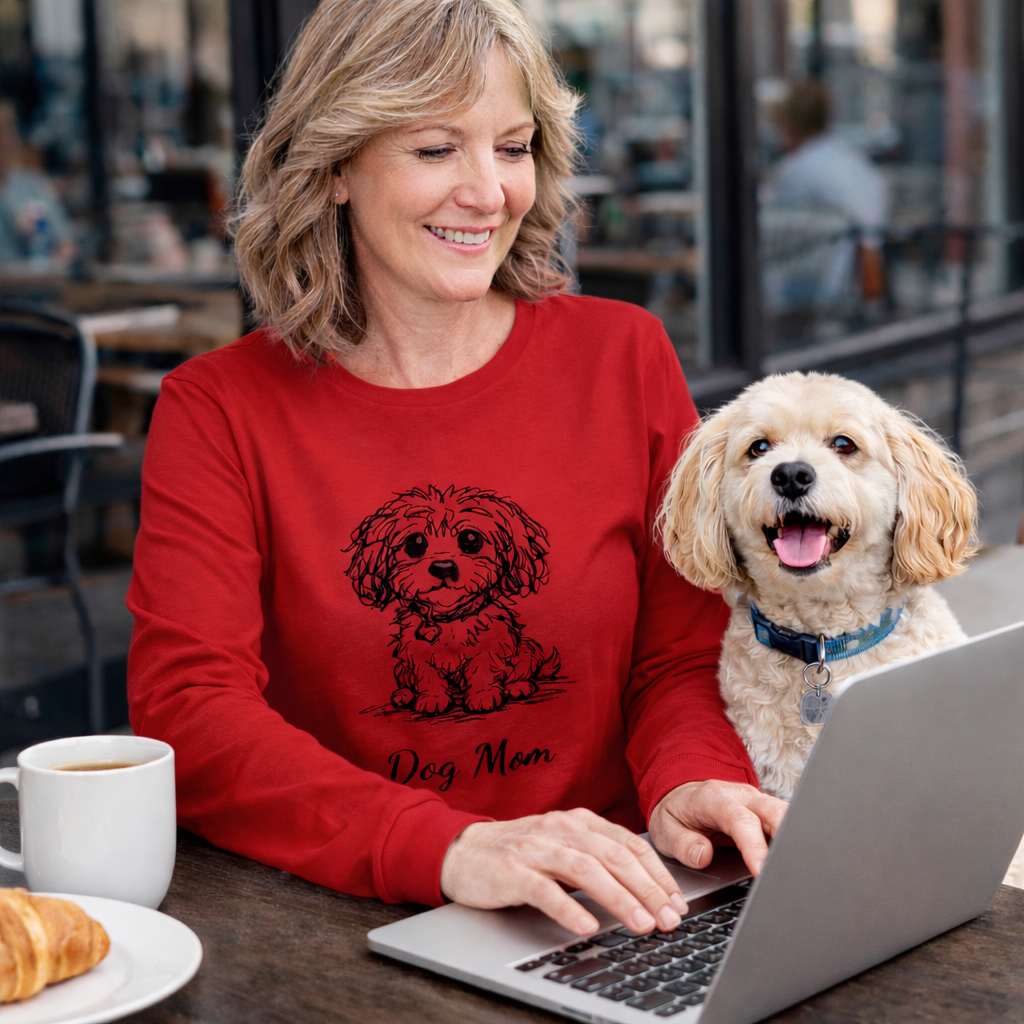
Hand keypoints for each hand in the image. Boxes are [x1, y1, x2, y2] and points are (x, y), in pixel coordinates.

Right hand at [440, 809, 689, 936]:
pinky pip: (544, 889)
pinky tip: (587, 926)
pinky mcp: (512, 870)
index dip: (657, 873)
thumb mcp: (563, 846)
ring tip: (641, 925)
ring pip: (586, 870)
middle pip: (614, 856)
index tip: (677, 901)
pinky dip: (568, 908)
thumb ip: (597, 857)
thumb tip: (646, 886)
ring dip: (618, 899)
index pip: (629, 844)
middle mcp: (561, 829)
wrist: (463, 851)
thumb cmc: (520, 853)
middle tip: (668, 919)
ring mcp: (536, 848)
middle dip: (647, 889)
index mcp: (579, 821)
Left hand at [648, 780, 787, 876]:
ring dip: (794, 838)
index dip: (753, 846)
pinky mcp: (764, 811)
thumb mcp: (664, 829)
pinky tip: (793, 861)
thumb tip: (703, 855)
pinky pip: (784, 822)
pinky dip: (792, 840)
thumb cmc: (676, 813)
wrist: (680, 795)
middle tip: (790, 870)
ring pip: (785, 814)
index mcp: (713, 798)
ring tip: (796, 869)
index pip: (740, 820)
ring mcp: (755, 802)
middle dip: (787, 837)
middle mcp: (740, 796)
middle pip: (773, 811)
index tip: (760, 870)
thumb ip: (681, 843)